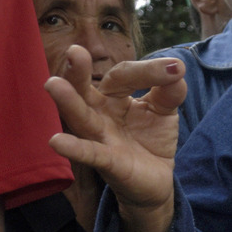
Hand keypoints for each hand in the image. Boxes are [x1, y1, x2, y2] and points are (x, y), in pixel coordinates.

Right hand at [45, 47, 182, 213]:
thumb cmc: (151, 138)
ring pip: (81, 117)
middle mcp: (100, 112)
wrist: (156, 179)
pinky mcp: (107, 162)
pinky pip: (89, 153)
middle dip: (78, 72)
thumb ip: (170, 91)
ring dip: (68, 102)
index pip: (124, 75)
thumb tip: (177, 69)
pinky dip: (75, 148)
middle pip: (85, 89)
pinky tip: (56, 142)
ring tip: (53, 84)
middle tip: (75, 52)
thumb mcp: (165, 111)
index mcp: (114, 96)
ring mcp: (100, 137)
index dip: (148, 70)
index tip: (177, 68)